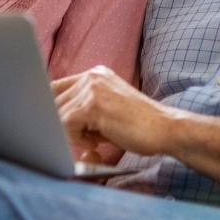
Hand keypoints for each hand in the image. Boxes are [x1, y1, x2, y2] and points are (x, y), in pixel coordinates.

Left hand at [52, 65, 184, 156]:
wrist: (166, 129)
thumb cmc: (139, 127)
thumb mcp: (107, 111)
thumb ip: (83, 110)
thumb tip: (53, 121)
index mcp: (95, 75)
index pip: (56, 88)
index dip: (52, 109)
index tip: (59, 127)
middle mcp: (92, 76)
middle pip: (53, 100)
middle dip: (61, 125)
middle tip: (85, 140)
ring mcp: (92, 88)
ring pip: (57, 113)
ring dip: (70, 134)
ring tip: (94, 142)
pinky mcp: (92, 104)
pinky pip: (65, 123)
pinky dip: (75, 139)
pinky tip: (96, 144)